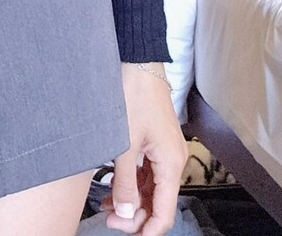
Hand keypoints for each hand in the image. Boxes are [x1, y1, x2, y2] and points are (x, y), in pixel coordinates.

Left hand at [99, 63, 189, 234]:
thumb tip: (127, 212)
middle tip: (110, 217)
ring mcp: (164, 148)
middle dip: (136, 214)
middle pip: (159, 201)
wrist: (136, 62)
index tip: (125, 232)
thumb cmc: (133, 95)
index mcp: (171, 163)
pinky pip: (148, 170)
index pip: (165, 212)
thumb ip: (125, 182)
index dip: (146, 229)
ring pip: (152, 186)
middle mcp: (173, 158)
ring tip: (109, 204)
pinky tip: (115, 183)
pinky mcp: (154, 138)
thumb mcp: (124, 144)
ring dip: (133, 198)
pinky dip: (133, 180)